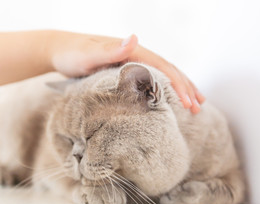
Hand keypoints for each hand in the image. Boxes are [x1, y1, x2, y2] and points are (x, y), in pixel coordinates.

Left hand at [48, 32, 204, 113]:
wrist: (60, 50)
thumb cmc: (72, 54)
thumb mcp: (88, 53)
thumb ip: (110, 49)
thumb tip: (135, 38)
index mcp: (132, 51)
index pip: (163, 68)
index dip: (179, 85)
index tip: (190, 103)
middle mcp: (136, 53)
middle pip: (169, 70)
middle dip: (186, 89)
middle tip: (199, 108)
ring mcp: (133, 60)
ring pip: (164, 74)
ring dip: (181, 88)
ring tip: (196, 103)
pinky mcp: (127, 68)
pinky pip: (153, 78)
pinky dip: (167, 88)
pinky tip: (170, 97)